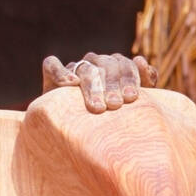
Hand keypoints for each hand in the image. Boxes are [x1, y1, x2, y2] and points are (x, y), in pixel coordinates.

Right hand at [41, 51, 157, 112]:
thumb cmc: (111, 120)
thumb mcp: (131, 105)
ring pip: (85, 69)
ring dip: (93, 86)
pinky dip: (60, 72)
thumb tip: (142, 60)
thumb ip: (144, 83)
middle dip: (112, 86)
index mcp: (114, 67)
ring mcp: (74, 68)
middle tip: (116, 105)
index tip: (133, 97)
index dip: (129, 78)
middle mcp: (95, 63)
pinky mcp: (52, 75)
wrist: (78, 135)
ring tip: (98, 107)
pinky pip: (52, 65)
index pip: (124, 65)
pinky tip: (71, 84)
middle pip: (105, 66)